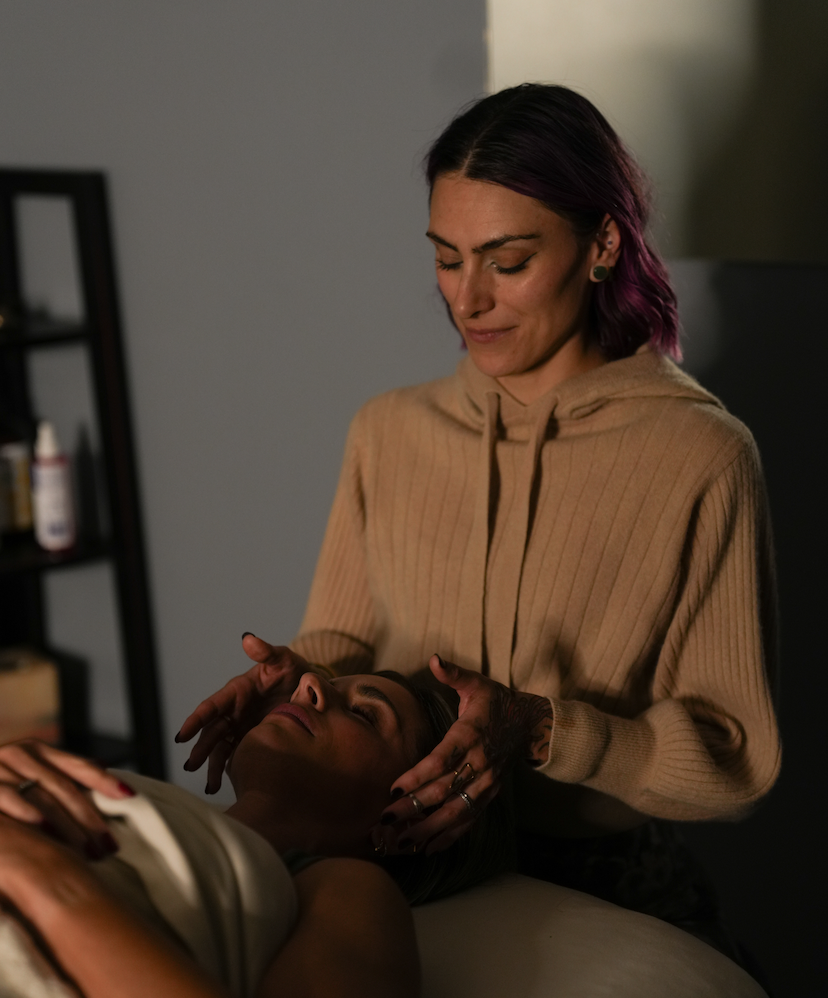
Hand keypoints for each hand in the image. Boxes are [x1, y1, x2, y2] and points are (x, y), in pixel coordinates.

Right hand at [0, 739, 132, 858]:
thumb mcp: (23, 773)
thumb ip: (57, 771)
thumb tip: (102, 764)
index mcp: (36, 751)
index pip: (78, 766)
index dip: (104, 780)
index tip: (129, 796)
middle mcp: (19, 755)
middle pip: (65, 788)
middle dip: (90, 819)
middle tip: (110, 846)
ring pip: (43, 798)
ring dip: (68, 826)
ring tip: (89, 852)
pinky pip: (10, 799)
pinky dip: (30, 814)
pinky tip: (48, 831)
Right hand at [176, 634, 310, 792]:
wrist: (313, 693)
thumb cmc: (295, 671)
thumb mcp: (284, 659)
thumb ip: (266, 652)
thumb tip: (248, 638)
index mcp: (237, 691)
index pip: (212, 706)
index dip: (196, 720)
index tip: (182, 735)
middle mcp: (234, 711)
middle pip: (212, 731)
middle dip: (200, 748)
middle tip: (191, 765)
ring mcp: (241, 728)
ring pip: (220, 748)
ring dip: (211, 765)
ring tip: (210, 785)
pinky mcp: (251, 740)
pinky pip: (234, 756)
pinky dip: (227, 770)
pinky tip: (223, 785)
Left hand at [373, 655, 552, 854]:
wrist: (531, 724)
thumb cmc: (495, 701)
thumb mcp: (476, 684)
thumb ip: (454, 674)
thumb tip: (434, 659)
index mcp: (471, 734)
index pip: (443, 760)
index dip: (419, 777)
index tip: (394, 789)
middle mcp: (479, 763)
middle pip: (445, 790)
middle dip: (414, 808)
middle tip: (385, 820)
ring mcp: (486, 784)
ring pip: (456, 812)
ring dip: (428, 829)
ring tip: (401, 841)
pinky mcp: (490, 796)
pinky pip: (469, 820)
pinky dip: (449, 837)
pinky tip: (427, 848)